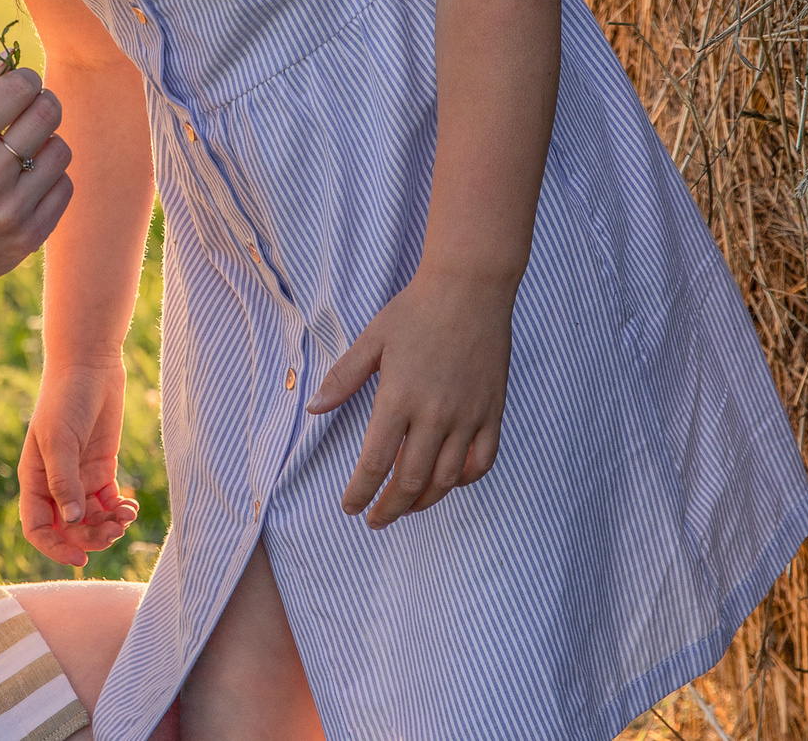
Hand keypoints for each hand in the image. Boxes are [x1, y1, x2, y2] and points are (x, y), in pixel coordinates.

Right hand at [0, 62, 73, 303]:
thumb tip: (13, 59)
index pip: (20, 88)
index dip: (27, 80)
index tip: (21, 88)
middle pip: (48, 112)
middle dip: (44, 104)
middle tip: (32, 112)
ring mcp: (10, 210)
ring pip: (61, 149)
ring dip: (47, 144)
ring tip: (25, 154)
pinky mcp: (30, 236)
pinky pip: (66, 186)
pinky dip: (51, 179)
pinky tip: (27, 184)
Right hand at [19, 361, 137, 566]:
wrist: (89, 366)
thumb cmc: (65, 399)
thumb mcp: (60, 440)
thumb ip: (64, 482)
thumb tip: (70, 522)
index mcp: (35, 479)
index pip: (37, 527)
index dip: (55, 548)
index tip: (79, 558)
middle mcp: (56, 483)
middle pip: (69, 529)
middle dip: (90, 537)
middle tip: (113, 531)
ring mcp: (80, 477)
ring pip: (91, 519)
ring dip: (108, 526)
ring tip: (126, 516)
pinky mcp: (102, 468)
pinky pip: (108, 503)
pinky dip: (119, 511)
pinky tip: (130, 506)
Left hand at [306, 271, 513, 527]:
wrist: (470, 288)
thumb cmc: (415, 310)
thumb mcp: (372, 340)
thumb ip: (343, 378)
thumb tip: (314, 410)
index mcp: (398, 398)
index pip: (374, 462)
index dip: (360, 492)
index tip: (350, 507)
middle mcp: (434, 414)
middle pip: (410, 481)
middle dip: (389, 508)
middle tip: (375, 520)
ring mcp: (467, 415)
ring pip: (446, 479)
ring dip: (424, 502)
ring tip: (406, 507)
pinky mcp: (492, 412)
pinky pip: (482, 461)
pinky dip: (464, 480)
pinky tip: (448, 482)